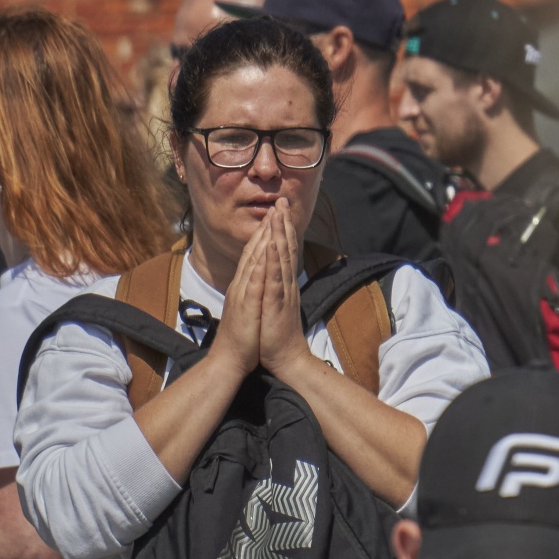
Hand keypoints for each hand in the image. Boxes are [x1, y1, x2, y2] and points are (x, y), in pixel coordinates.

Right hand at [212, 223, 267, 376]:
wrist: (229, 361)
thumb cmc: (242, 337)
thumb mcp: (249, 308)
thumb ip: (252, 292)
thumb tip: (258, 281)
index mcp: (245, 285)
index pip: (255, 254)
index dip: (265, 233)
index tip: (276, 215)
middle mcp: (242, 284)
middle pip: (255, 250)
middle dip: (267, 226)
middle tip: (278, 204)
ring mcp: (243, 293)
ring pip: (254, 259)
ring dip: (264, 237)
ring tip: (274, 216)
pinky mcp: (246, 304)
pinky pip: (254, 280)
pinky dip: (261, 263)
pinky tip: (268, 248)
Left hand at [254, 202, 308, 373]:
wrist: (285, 358)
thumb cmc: (276, 334)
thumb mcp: (275, 304)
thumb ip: (275, 287)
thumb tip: (274, 273)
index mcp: (282, 283)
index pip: (281, 251)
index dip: (280, 229)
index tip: (278, 209)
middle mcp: (284, 283)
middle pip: (284, 248)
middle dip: (282, 223)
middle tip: (282, 199)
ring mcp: (281, 292)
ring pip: (282, 257)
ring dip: (280, 234)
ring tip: (278, 212)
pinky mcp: (276, 302)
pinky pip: (275, 277)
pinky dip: (274, 259)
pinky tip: (273, 243)